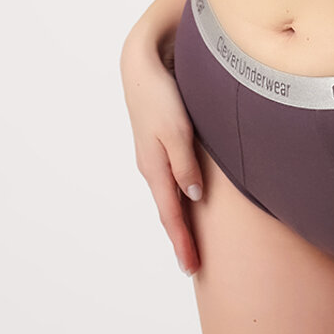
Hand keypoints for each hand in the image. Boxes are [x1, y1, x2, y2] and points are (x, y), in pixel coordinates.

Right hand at [119, 36, 204, 277]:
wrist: (141, 65)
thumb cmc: (162, 95)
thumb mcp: (177, 131)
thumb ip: (185, 165)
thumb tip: (193, 197)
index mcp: (154, 167)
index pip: (170, 214)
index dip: (182, 242)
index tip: (191, 268)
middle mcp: (151, 166)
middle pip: (167, 210)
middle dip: (180, 238)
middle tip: (192, 266)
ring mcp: (152, 154)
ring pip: (168, 195)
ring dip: (178, 219)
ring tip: (190, 241)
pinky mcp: (158, 142)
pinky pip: (169, 178)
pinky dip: (177, 197)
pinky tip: (185, 199)